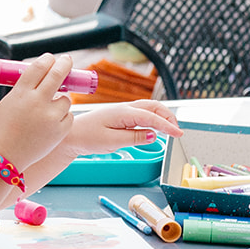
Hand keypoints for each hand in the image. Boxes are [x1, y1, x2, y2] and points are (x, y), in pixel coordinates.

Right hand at [0, 53, 78, 169]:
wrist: (2, 159)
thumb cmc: (1, 130)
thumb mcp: (7, 105)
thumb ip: (24, 91)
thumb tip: (44, 78)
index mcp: (20, 93)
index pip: (39, 67)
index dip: (47, 60)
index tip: (51, 58)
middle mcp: (36, 102)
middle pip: (57, 75)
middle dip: (64, 64)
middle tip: (67, 60)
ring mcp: (50, 117)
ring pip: (66, 99)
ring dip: (60, 99)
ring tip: (48, 110)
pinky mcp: (59, 131)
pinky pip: (68, 117)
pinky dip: (62, 117)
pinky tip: (50, 124)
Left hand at [60, 100, 181, 156]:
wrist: (71, 135)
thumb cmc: (87, 138)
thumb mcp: (111, 142)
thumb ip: (134, 138)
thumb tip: (153, 135)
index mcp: (122, 113)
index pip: (151, 117)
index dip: (167, 126)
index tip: (179, 134)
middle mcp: (124, 108)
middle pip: (153, 107)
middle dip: (168, 117)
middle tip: (178, 131)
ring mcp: (122, 111)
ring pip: (148, 108)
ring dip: (162, 116)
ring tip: (170, 129)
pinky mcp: (120, 116)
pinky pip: (141, 113)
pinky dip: (152, 118)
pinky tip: (156, 127)